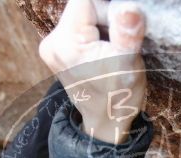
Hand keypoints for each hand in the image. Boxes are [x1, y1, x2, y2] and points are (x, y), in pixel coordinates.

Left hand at [38, 0, 146, 144]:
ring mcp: (51, 46)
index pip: (87, 0)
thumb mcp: (129, 63)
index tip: (122, 30)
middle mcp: (52, 42)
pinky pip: (79, 26)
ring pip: (82, 14)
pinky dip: (95, 32)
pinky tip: (102, 51)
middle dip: (106, 17)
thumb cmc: (119, 96)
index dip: (109, 9)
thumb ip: (127, 33)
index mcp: (67, 43)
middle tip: (118, 43)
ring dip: (102, 25)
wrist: (106, 122)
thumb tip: (129, 7)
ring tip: (111, 50)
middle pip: (83, 6)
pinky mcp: (56, 48)